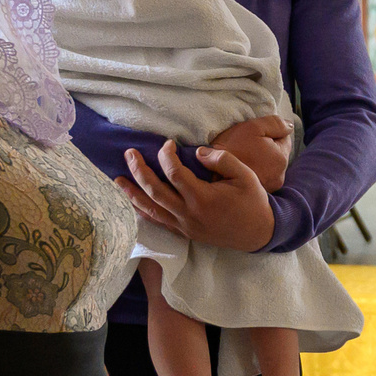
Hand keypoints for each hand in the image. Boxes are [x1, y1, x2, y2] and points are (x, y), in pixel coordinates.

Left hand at [115, 140, 274, 252]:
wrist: (258, 233)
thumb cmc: (253, 202)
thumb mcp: (245, 175)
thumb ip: (222, 160)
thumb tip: (198, 152)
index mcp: (203, 198)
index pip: (175, 173)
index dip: (166, 155)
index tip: (168, 143)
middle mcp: (189, 214)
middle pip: (155, 191)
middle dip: (139, 171)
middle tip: (129, 153)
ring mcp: (184, 226)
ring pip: (151, 209)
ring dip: (132, 194)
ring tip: (117, 180)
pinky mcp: (184, 233)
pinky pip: (158, 222)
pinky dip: (143, 212)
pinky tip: (132, 203)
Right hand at [209, 116, 290, 190]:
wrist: (206, 170)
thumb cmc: (231, 147)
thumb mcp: (254, 127)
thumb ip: (275, 124)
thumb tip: (289, 126)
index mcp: (281, 159)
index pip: (284, 139)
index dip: (270, 132)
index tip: (254, 134)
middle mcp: (278, 177)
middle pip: (276, 154)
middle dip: (266, 147)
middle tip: (247, 144)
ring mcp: (267, 188)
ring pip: (267, 167)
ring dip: (259, 160)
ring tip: (242, 156)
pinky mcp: (255, 195)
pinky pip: (258, 177)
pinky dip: (252, 172)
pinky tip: (240, 167)